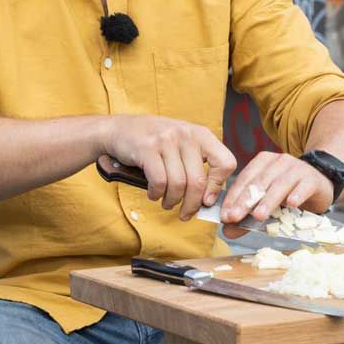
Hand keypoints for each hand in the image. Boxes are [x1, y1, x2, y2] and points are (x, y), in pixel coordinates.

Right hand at [98, 116, 236, 219]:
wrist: (118, 129)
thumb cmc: (155, 144)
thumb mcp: (182, 146)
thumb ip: (197, 166)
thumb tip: (210, 199)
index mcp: (202, 134)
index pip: (226, 163)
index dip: (218, 186)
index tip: (207, 200)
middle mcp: (187, 135)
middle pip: (199, 181)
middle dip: (192, 204)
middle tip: (185, 214)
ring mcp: (167, 139)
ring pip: (178, 184)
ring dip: (172, 201)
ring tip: (167, 203)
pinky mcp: (147, 148)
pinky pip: (159, 182)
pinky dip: (157, 194)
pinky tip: (154, 194)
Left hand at [221, 151, 333, 222]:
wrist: (320, 182)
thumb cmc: (289, 192)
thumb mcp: (266, 201)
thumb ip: (247, 214)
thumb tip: (228, 230)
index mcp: (263, 162)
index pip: (245, 179)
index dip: (234, 197)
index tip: (225, 215)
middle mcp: (278, 161)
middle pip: (259, 182)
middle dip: (246, 201)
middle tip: (235, 217)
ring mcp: (297, 168)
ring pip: (280, 184)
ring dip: (268, 201)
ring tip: (258, 215)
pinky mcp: (312, 179)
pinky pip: (303, 186)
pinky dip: (297, 195)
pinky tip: (291, 204)